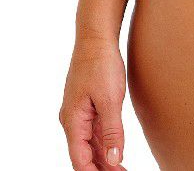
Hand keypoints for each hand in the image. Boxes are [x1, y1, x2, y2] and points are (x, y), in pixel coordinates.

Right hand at [59, 35, 126, 169]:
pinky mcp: (88, 105)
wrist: (96, 37)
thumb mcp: (111, 99)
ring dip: (104, 158)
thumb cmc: (101, 64)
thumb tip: (114, 160)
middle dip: (101, 168)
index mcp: (73, 121)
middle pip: (84, 154)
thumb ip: (112, 131)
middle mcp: (72, 120)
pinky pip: (95, 131)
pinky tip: (116, 152)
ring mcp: (79, 113)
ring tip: (121, 169)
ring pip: (90, 144)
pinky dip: (105, 143)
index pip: (80, 159)